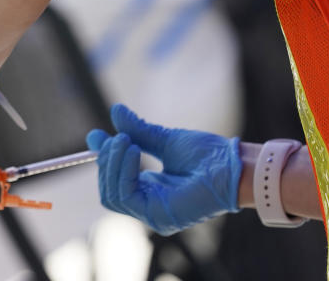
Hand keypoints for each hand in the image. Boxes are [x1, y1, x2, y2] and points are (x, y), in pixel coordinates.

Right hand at [86, 103, 240, 234]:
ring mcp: (153, 214)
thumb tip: (116, 111)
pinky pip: (125, 195)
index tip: (96, 135)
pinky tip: (134, 150)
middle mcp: (149, 206)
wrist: (232, 165)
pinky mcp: (158, 216)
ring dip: (113, 164)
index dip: (102, 160)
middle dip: (107, 161)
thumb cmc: (208, 156)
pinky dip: (123, 171)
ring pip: (111, 195)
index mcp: (150, 191)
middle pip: (107, 191)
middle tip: (118, 137)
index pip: (113, 182)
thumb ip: (138, 132)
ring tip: (127, 141)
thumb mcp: (165, 140)